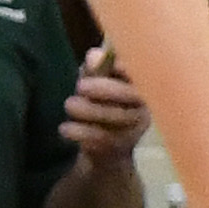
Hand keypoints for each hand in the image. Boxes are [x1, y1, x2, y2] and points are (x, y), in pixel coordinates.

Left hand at [57, 42, 148, 167]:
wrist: (104, 151)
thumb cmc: (100, 108)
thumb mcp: (96, 84)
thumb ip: (95, 69)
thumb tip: (94, 56)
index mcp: (140, 87)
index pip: (141, 72)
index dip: (127, 66)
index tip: (110, 63)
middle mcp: (144, 107)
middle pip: (132, 94)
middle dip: (105, 88)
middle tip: (80, 85)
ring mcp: (134, 130)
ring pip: (116, 117)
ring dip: (89, 110)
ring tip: (69, 104)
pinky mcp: (120, 149)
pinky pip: (102, 139)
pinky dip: (80, 132)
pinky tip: (64, 128)